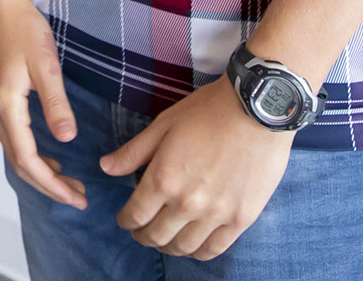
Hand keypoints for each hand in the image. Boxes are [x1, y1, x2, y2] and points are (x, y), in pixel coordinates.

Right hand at [0, 0, 84, 208]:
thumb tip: (67, 139)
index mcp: (7, 106)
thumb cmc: (22, 29)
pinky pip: (13, 138)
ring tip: (69, 182)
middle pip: (19, 163)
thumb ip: (56, 103)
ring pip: (15, 152)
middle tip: (77, 197)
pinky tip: (51, 155)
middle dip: (48, 185)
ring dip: (40, 172)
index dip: (52, 184)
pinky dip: (32, 155)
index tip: (75, 197)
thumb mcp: (45, 65)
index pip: (28, 159)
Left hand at [101, 78, 292, 258]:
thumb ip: (133, 152)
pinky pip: (214, 249)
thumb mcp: (164, 124)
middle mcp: (187, 203)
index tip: (126, 219)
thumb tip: (105, 167)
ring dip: (169, 247)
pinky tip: (193, 245)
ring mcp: (216, 214)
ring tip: (167, 239)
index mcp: (163, 179)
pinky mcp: (241, 218)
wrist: (257, 110)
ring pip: (184, 248)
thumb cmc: (209, 111)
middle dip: (143, 236)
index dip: (126, 221)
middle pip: (156, 236)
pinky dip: (198, 253)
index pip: (135, 215)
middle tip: (142, 231)